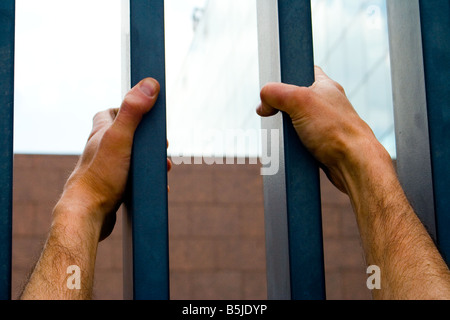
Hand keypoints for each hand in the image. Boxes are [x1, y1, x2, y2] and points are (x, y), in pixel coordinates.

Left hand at [56, 78, 169, 240]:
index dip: (125, 108)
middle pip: (125, 136)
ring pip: (130, 158)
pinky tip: (155, 187)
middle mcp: (101, 149)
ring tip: (164, 168)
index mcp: (102, 134)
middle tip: (161, 146)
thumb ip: (133, 111)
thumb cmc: (101, 176)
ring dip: (149, 161)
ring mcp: (107, 169)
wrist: (88, 213)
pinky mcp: (112, 187)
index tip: (144, 112)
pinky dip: (145, 180)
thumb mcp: (120, 138)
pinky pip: (131, 179)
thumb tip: (149, 84)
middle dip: (146, 139)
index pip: (109, 112)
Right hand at [257, 66, 389, 192]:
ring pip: (293, 124)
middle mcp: (325, 104)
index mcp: (325, 86)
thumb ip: (276, 93)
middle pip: (292, 101)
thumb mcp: (299, 101)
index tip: (275, 87)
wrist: (353, 164)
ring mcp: (322, 125)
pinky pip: (298, 142)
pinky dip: (292, 146)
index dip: (286, 76)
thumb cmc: (336, 130)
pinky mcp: (320, 145)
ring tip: (286, 135)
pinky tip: (292, 148)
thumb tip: (262, 104)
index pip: (302, 71)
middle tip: (277, 115)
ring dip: (285, 131)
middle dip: (280, 110)